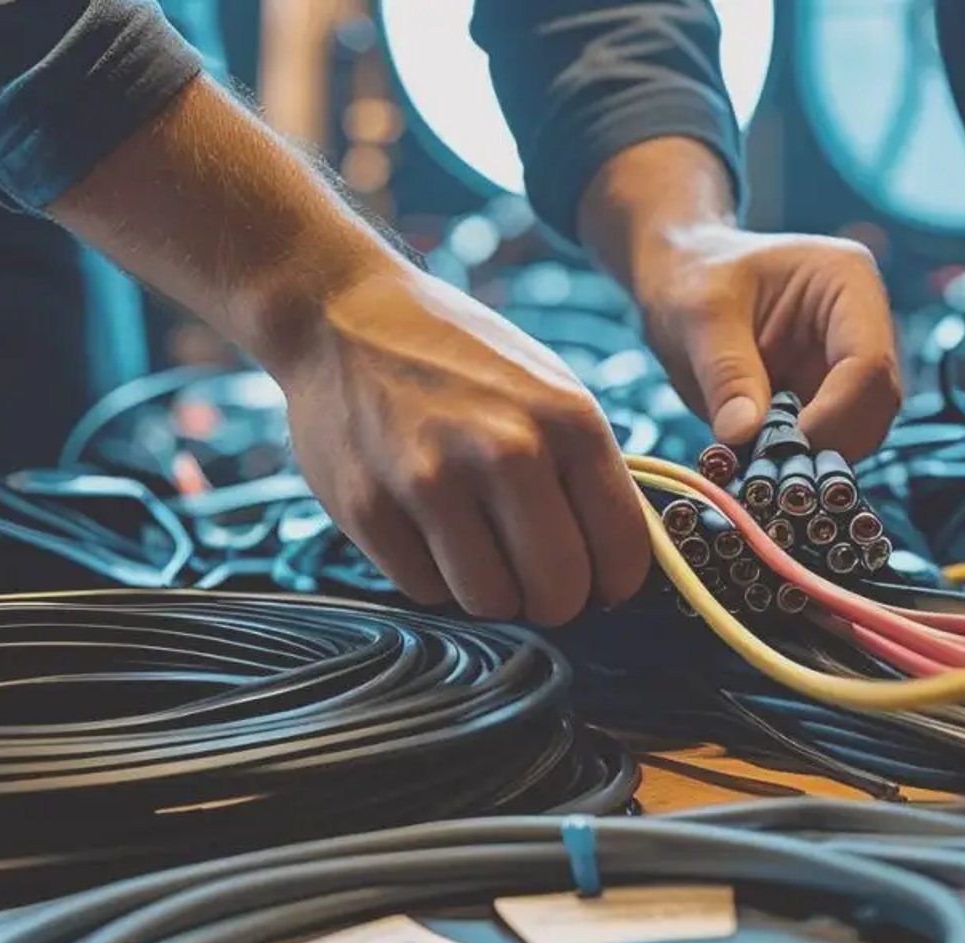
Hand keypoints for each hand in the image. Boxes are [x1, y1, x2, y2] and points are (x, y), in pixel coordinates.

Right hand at [277, 264, 649, 623]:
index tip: (595, 578)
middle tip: (530, 573)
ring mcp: (433, 482)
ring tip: (474, 543)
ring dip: (487, 589)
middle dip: (549, 598)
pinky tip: (423, 526)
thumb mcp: (548, 392)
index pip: (622, 553)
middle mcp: (507, 452)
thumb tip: (622, 566)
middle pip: (558, 595)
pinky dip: (430, 574)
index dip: (612, 582)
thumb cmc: (458, 359)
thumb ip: (589, 474)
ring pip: (490, 603)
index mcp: (568, 422)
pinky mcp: (370, 510)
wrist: (341, 317)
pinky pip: (425, 590)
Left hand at [629, 223, 901, 456]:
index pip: (869, 362)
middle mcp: (863, 324)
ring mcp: (848, 364)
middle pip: (876, 403)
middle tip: (770, 468)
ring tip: (759, 464)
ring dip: (815, 458)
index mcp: (848, 282)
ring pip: (861, 430)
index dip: (834, 414)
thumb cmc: (692, 279)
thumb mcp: (700, 317)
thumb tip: (742, 435)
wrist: (681, 284)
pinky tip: (760, 463)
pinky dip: (800, 461)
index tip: (780, 446)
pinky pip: (831, 442)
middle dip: (829, 442)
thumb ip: (726, 373)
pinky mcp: (827, 397)